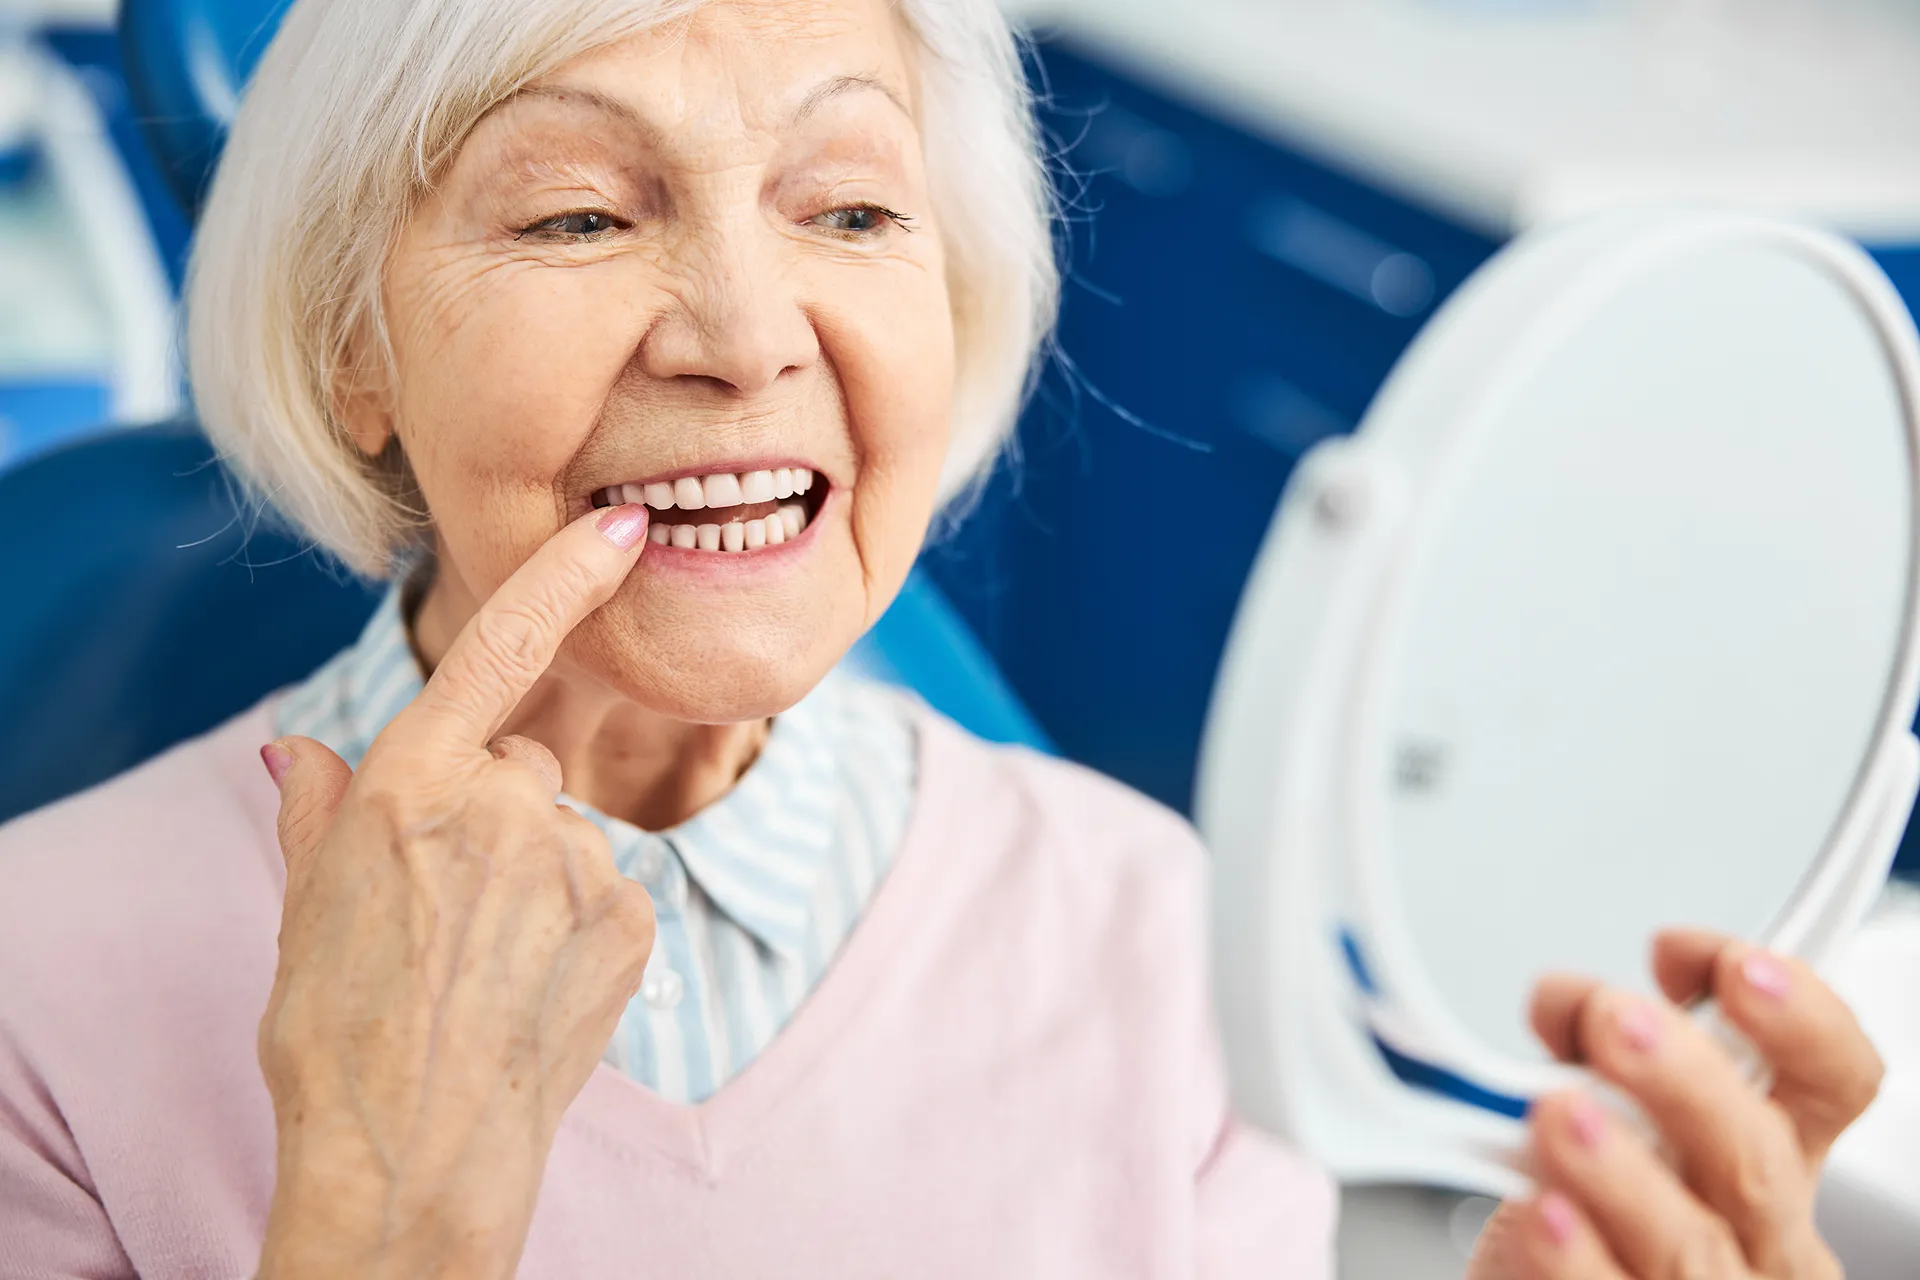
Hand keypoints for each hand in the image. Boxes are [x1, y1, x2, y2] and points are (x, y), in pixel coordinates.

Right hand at [253, 505, 656, 1279]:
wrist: (410, 1153)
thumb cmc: (335, 1030)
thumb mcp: (305, 907)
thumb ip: (318, 809)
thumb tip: (301, 749)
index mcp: (411, 786)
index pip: (499, 651)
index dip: (564, 578)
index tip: (620, 530)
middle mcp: (502, 805)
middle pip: (520, 768)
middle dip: (492, 816)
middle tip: (446, 911)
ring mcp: (574, 861)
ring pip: (563, 838)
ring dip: (535, 879)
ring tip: (484, 965)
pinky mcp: (629, 918)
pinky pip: (607, 893)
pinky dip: (579, 926)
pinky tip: (533, 985)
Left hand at [1471, 929, 1883, 1279]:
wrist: (1539, 1279)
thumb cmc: (1587, 1205)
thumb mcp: (1601, 1103)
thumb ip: (1591, 1045)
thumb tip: (1563, 1001)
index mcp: (1771, 1152)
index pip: (1832, 1082)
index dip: (1802, 1018)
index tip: (1736, 964)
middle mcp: (1758, 1231)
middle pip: (1757, 1162)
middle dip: (1685, 1081)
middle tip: (1611, 1021)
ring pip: (1691, 1247)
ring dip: (1623, 1176)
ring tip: (1560, 1117)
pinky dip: (1576, 1260)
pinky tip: (1539, 1215)